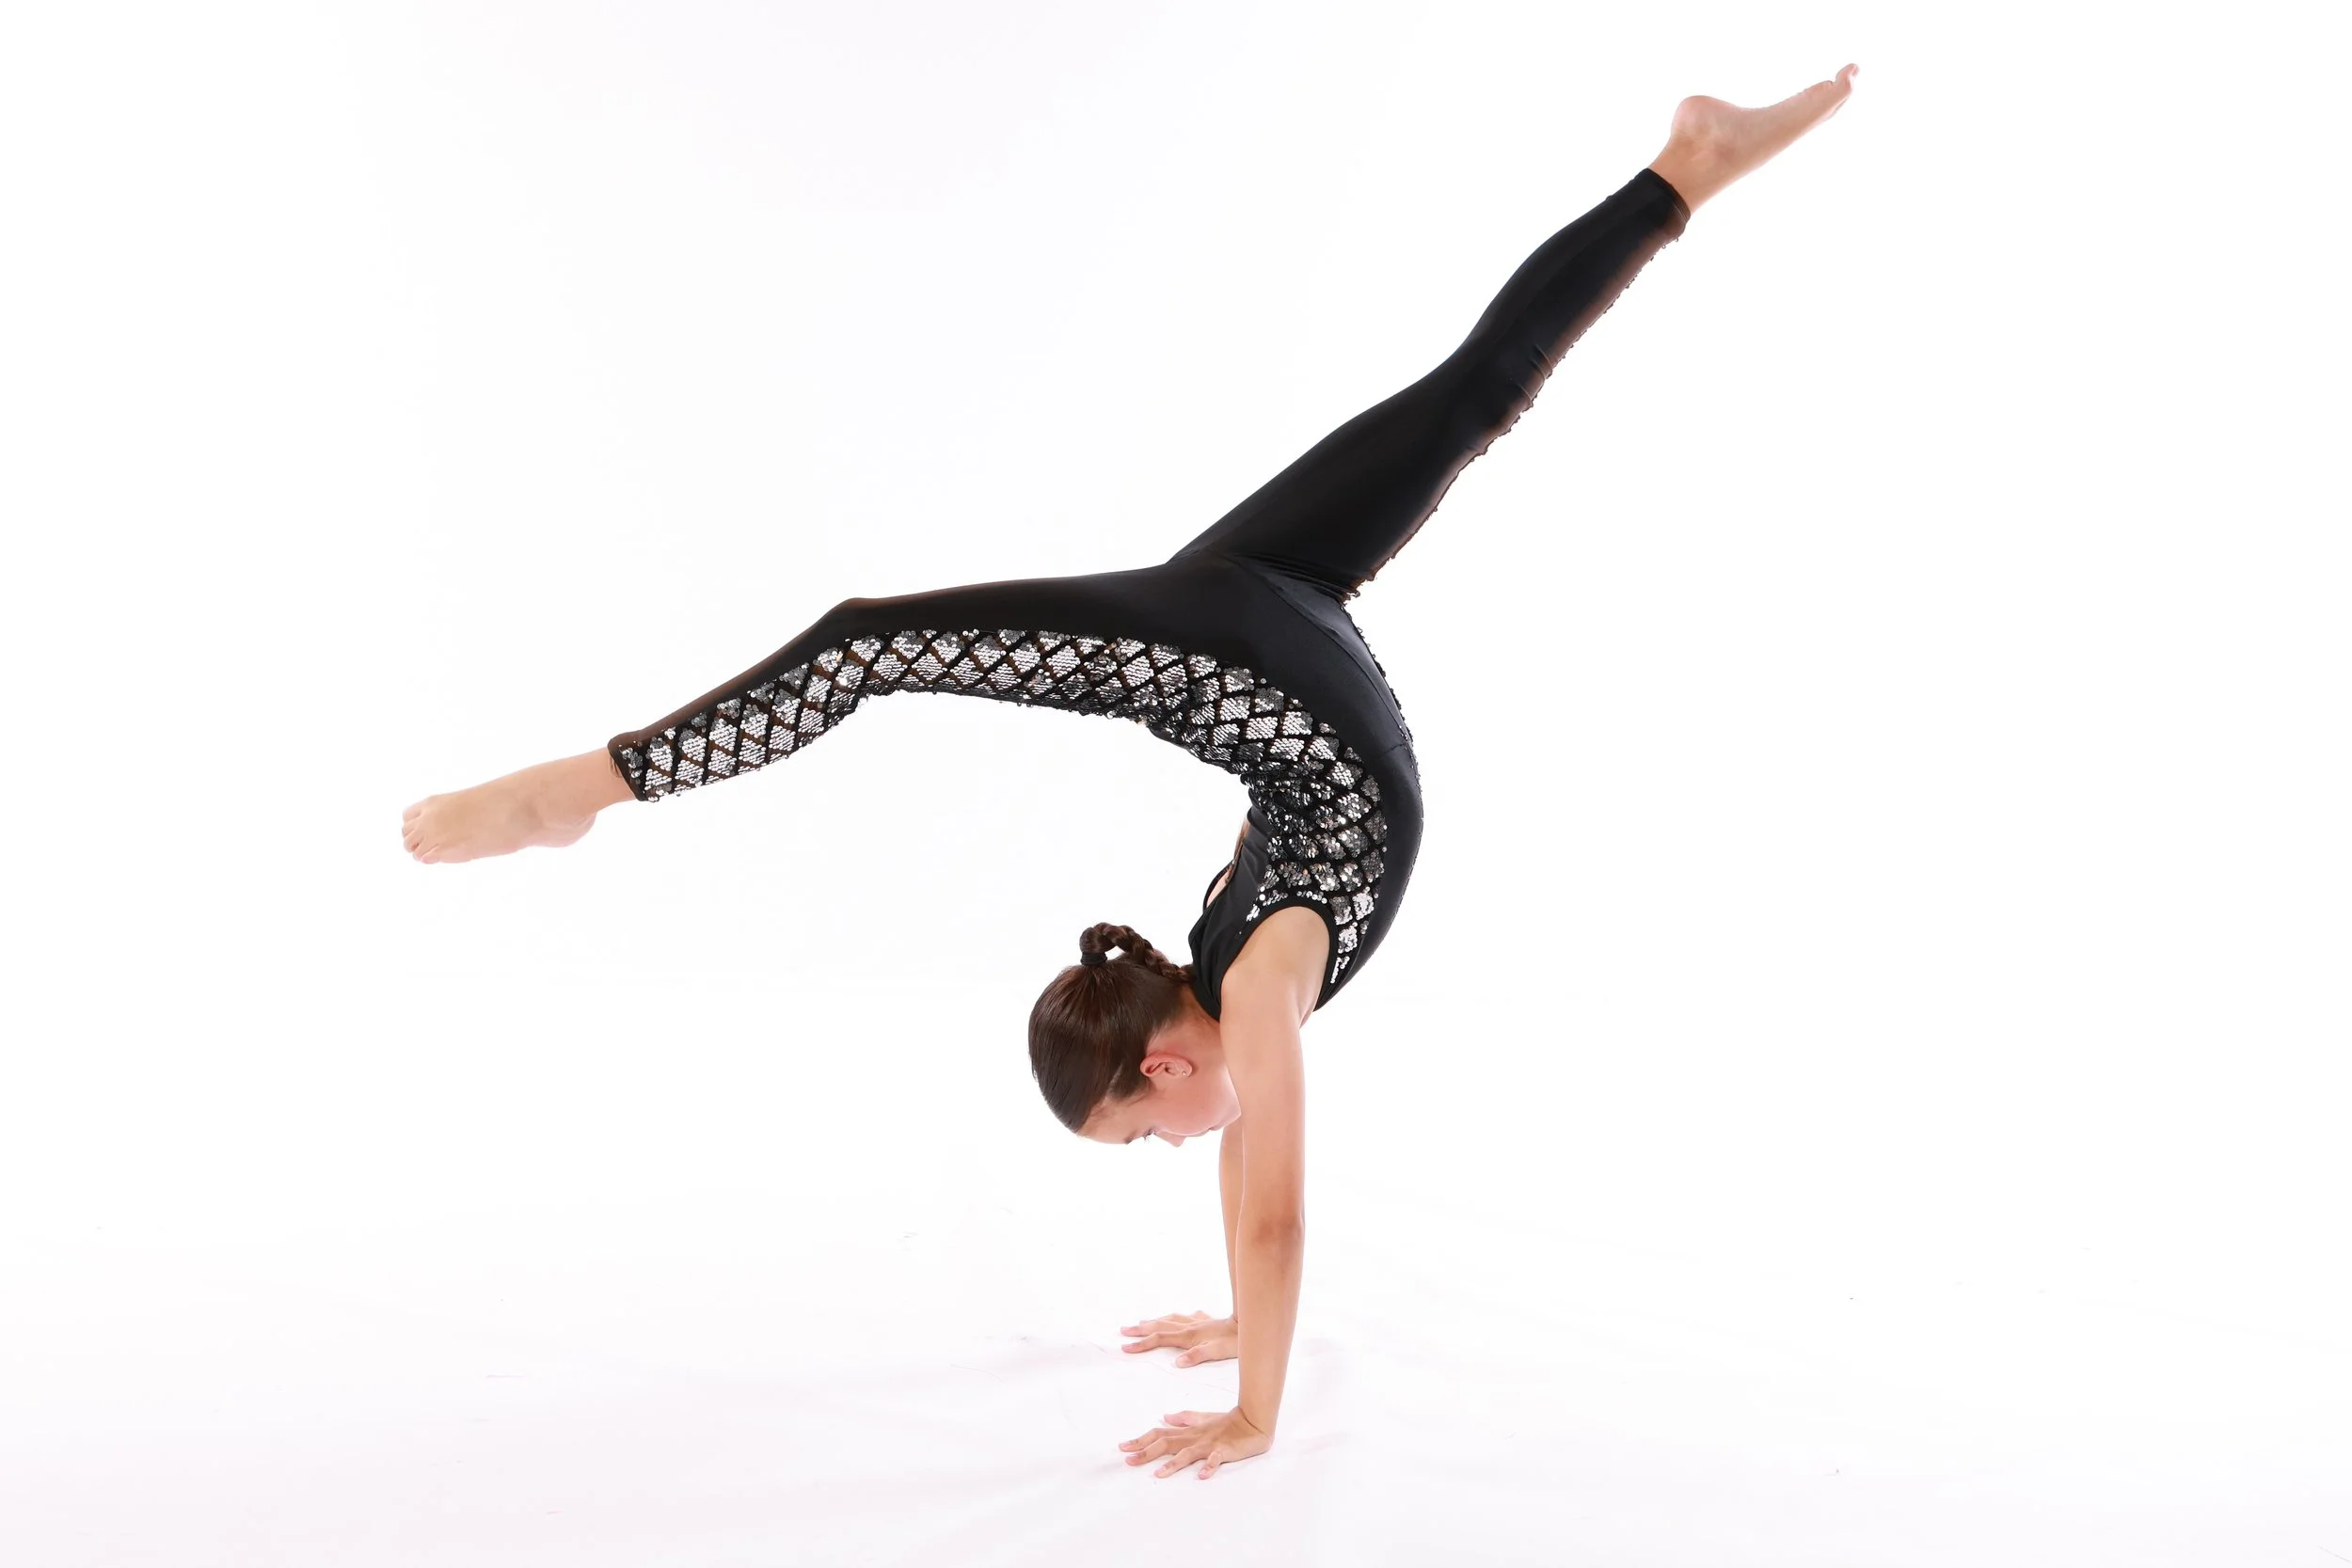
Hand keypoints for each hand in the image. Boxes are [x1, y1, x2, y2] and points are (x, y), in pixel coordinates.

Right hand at [1118, 1309, 1238, 1367]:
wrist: (1248, 1326)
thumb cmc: (1233, 1342)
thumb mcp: (1215, 1353)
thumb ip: (1196, 1356)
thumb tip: (1176, 1363)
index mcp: (1188, 1336)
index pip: (1159, 1339)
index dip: (1142, 1344)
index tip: (1126, 1347)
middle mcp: (1189, 1326)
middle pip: (1159, 1326)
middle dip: (1140, 1329)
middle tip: (1123, 1331)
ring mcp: (1196, 1321)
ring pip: (1169, 1319)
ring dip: (1153, 1321)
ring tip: (1141, 1322)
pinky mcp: (1205, 1320)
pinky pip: (1183, 1317)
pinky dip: (1173, 1317)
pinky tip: (1175, 1317)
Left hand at [1118, 1406, 1271, 1478]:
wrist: (1253, 1420)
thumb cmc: (1227, 1422)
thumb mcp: (1202, 1418)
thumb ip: (1184, 1418)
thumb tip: (1165, 1416)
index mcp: (1188, 1431)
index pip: (1160, 1433)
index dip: (1141, 1440)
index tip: (1122, 1447)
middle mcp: (1194, 1437)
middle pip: (1166, 1443)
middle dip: (1146, 1452)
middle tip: (1128, 1460)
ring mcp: (1209, 1444)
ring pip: (1188, 1453)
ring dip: (1173, 1464)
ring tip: (1159, 1474)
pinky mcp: (1224, 1451)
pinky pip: (1216, 1459)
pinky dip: (1209, 1467)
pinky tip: (1201, 1476)